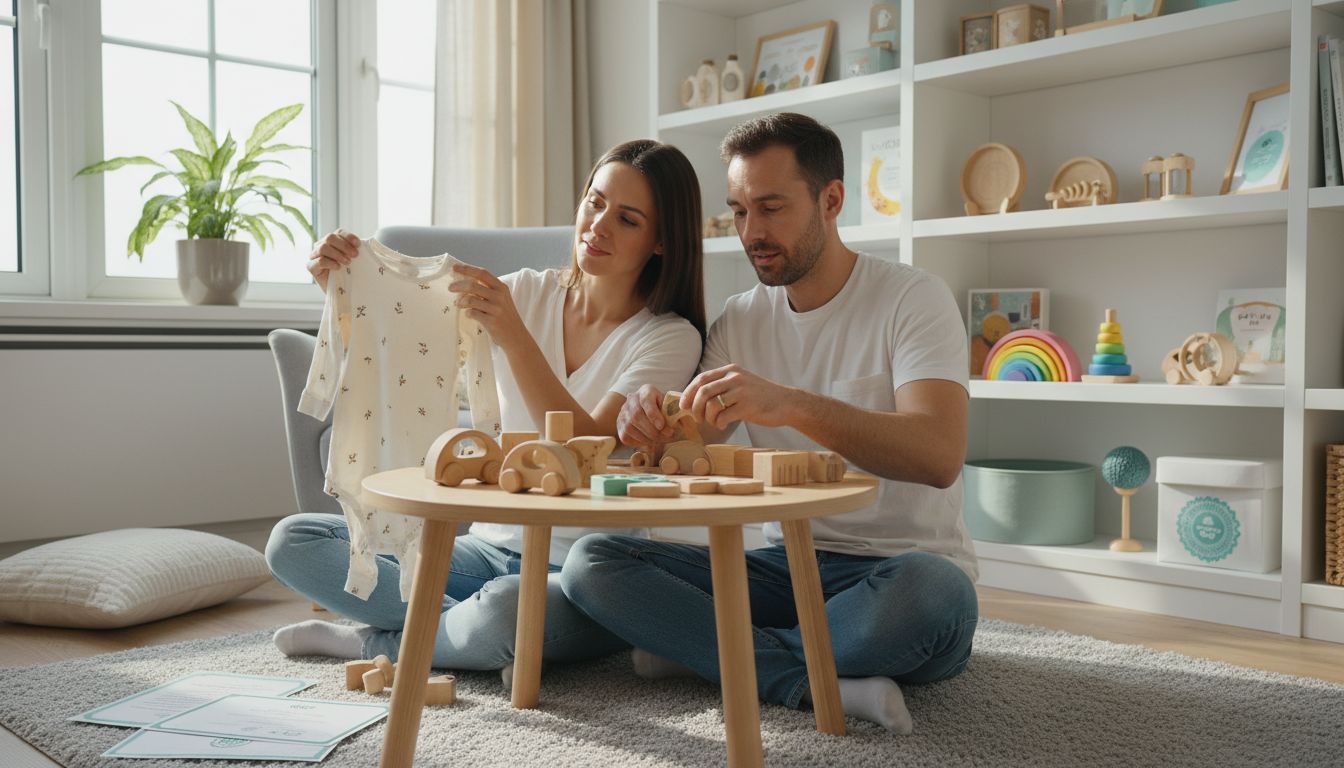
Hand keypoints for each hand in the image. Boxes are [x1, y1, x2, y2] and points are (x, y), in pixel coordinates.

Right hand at [307, 229, 360, 291]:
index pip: (339, 232)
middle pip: (330, 237)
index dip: (348, 236)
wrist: (341, 292)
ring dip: (337, 254)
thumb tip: (366, 243)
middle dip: (344, 245)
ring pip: (323, 247)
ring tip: (347, 262)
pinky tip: (338, 268)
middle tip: (355, 255)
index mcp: (332, 242)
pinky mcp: (311, 267)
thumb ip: (356, 250)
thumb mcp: (355, 261)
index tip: (358, 244)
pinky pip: (319, 261)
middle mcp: (321, 246)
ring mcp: (314, 256)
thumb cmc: (349, 274)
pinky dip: (330, 263)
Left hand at [449, 263, 528, 349]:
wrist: (516, 336)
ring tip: (458, 304)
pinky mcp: (492, 321)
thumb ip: (488, 290)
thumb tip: (465, 282)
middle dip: (458, 285)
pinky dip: (467, 313)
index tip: (454, 268)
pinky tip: (468, 314)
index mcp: (501, 287)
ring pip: (470, 299)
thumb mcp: (501, 299)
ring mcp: (496, 309)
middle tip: (450, 288)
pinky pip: (472, 313)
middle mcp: (499, 296)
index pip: (482, 273)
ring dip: (460, 301)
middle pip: (473, 285)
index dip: (467, 269)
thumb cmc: (505, 317)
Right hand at [617, 384, 675, 452]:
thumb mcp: (671, 405)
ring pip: (631, 428)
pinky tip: (650, 442)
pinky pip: (626, 437)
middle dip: (654, 430)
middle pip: (637, 416)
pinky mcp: (619, 426)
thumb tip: (687, 424)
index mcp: (646, 391)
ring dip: (648, 438)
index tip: (662, 425)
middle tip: (668, 436)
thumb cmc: (663, 408)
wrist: (648, 410)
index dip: (653, 414)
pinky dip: (639, 442)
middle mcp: (631, 400)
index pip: (645, 400)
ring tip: (662, 440)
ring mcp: (623, 413)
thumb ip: (677, 412)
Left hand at [681, 364, 799, 430]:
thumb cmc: (760, 396)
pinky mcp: (748, 407)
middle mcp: (735, 378)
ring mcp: (742, 391)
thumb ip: (722, 385)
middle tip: (697, 418)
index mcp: (731, 370)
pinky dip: (718, 424)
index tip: (684, 405)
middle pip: (703, 392)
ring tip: (713, 422)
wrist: (787, 403)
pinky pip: (723, 417)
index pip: (701, 379)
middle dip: (695, 408)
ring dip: (707, 418)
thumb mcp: (741, 383)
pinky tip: (723, 425)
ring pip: (711, 405)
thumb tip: (695, 397)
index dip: (688, 393)